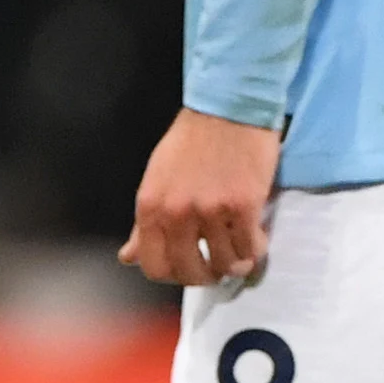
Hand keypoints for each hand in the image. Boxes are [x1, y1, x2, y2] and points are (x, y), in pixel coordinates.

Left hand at [121, 110, 284, 285]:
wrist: (227, 107)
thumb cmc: (192, 141)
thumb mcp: (157, 179)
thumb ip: (145, 223)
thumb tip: (128, 257)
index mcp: (150, 207)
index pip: (154, 266)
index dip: (174, 275)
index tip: (188, 267)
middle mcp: (177, 213)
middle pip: (190, 272)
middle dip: (206, 275)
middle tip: (217, 266)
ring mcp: (211, 211)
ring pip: (224, 264)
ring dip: (234, 263)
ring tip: (240, 250)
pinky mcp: (243, 206)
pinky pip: (250, 248)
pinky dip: (255, 249)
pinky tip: (255, 237)